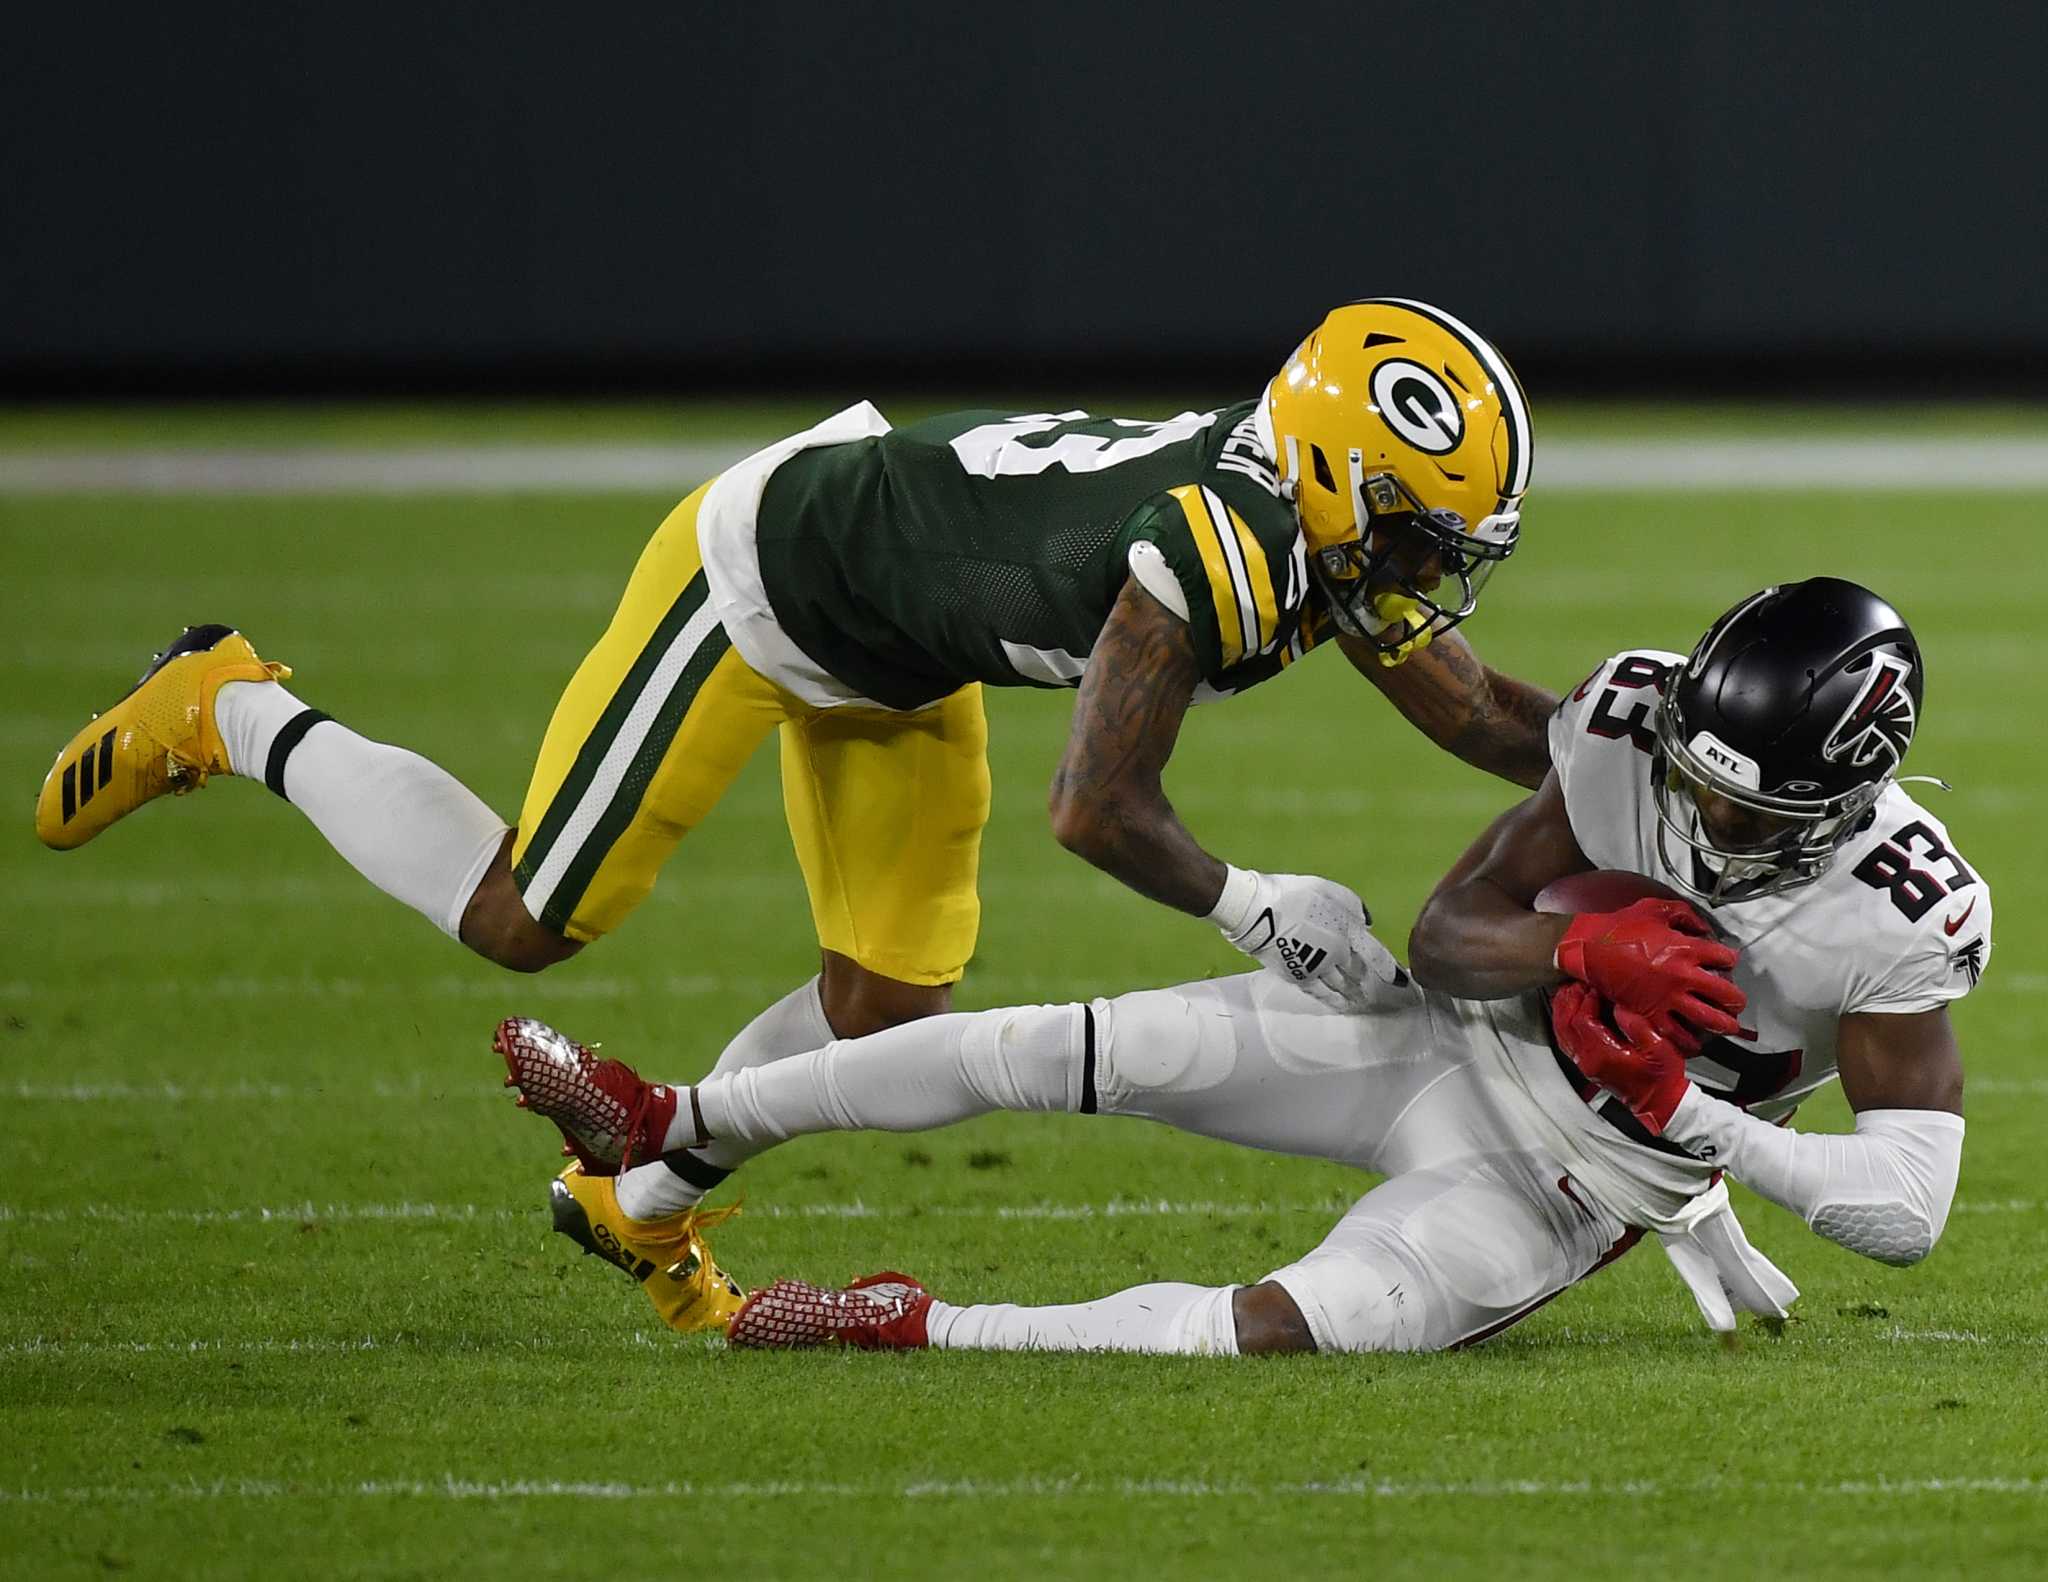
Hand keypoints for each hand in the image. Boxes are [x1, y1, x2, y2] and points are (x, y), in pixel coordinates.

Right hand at [1210, 867, 1401, 1010]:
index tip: (1405, 984)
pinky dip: (1333, 1000)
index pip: (1375, 956)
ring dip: (1354, 996)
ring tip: (1363, 1004)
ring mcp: (1318, 968)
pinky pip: (1321, 993)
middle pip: (1357, 974)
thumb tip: (1367, 923)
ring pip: (1341, 987)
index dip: (1390, 971)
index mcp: (1347, 932)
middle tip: (1382, 997)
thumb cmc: (1294, 895)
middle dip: (1370, 984)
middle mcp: (1337, 955)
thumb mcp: (1329, 890)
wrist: (1258, 912)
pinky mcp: (1299, 976)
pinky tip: (1341, 1005)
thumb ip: (1352, 906)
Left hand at [1550, 980, 1690, 1132]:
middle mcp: (1587, 1060)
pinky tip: (1568, 1009)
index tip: (1597, 987)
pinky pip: (1565, 1038)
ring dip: (1563, 1008)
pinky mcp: (1584, 1063)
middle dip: (1570, 999)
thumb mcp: (1659, 1049)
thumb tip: (1619, 1007)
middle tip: (1580, 983)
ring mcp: (1583, 1062)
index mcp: (1603, 1055)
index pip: (1582, 1021)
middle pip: (1565, 1023)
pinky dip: (1563, 1021)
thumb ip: (1637, 1026)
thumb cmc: (1661, 1077)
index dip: (1587, 999)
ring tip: (1571, 990)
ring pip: (1561, 1031)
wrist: (1658, 1101)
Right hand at [1555, 897, 1745, 1045]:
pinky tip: (1694, 1042)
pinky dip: (1689, 1040)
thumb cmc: (1617, 928)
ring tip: (1727, 1027)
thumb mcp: (1653, 908)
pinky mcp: (1650, 1013)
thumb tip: (1702, 926)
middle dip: (1736, 1000)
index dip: (1729, 959)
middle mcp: (1682, 976)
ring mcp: (1668, 998)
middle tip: (1736, 1002)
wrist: (1587, 949)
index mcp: (1686, 949)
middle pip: (1726, 994)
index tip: (1727, 962)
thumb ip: (1684, 914)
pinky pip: (1676, 1033)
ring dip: (1722, 1025)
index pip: (1725, 958)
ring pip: (1707, 1020)